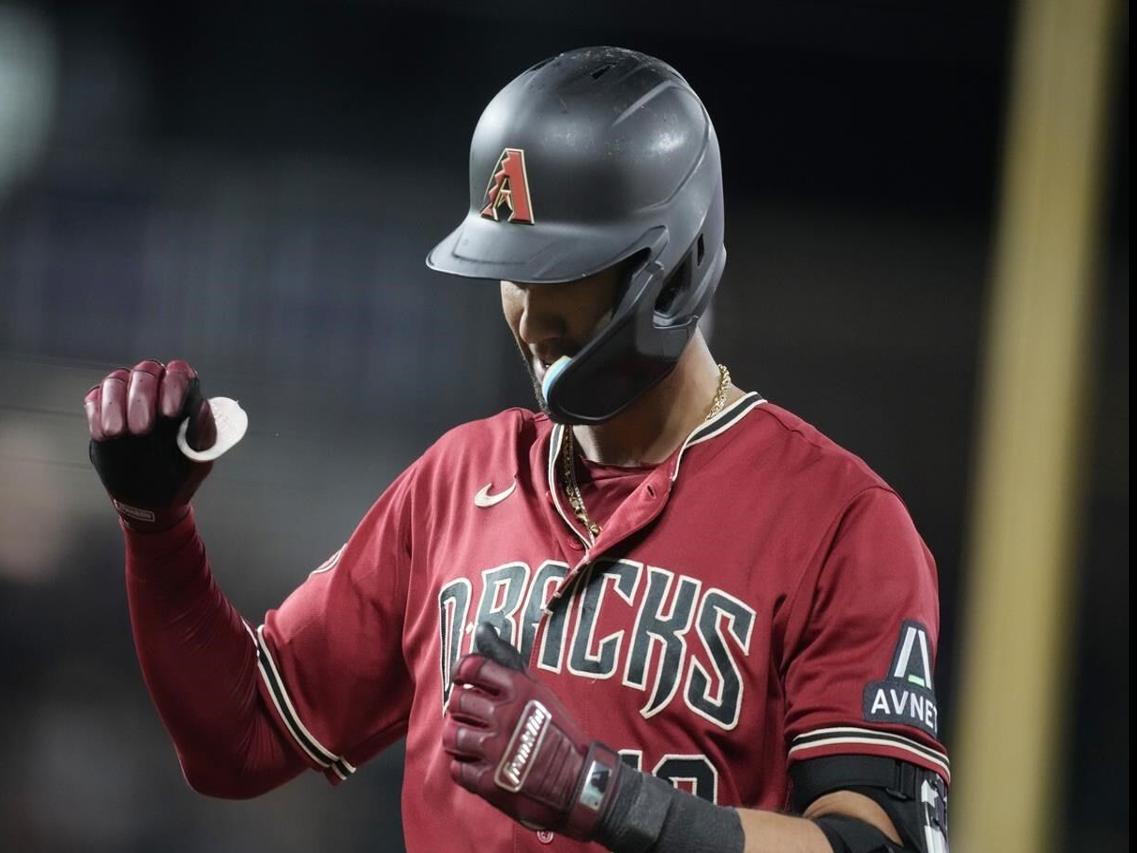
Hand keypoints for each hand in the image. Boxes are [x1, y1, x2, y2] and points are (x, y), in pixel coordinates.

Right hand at [85, 359, 215, 531]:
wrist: (152, 496)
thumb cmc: (181, 470)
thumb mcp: (199, 456)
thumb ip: (202, 431)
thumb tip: (203, 407)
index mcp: (183, 394)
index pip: (178, 372)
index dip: (174, 386)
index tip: (169, 413)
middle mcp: (155, 388)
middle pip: (145, 371)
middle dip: (142, 399)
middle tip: (142, 430)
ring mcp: (126, 397)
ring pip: (116, 381)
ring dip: (114, 404)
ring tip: (118, 432)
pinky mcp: (102, 411)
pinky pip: (94, 398)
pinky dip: (97, 413)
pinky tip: (105, 433)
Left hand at [442, 623, 624, 839]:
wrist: (580, 784)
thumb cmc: (562, 735)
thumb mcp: (541, 694)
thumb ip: (510, 666)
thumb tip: (484, 629)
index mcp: (519, 691)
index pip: (473, 667)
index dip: (462, 671)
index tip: (463, 678)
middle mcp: (504, 716)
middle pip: (457, 699)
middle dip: (459, 705)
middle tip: (469, 713)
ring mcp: (495, 749)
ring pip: (452, 734)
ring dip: (458, 735)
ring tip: (469, 739)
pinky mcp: (489, 781)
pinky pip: (457, 768)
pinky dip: (463, 766)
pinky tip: (476, 764)